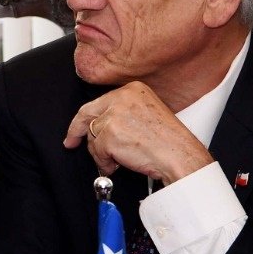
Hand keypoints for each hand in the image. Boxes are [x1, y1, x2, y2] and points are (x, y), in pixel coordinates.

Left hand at [63, 82, 213, 183]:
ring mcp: (115, 115)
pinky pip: (97, 151)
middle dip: (77, 131)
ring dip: (101, 152)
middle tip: (72, 141)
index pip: (99, 102)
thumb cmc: (170, 141)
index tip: (78, 127)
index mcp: (132, 90)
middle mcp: (122, 98)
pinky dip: (105, 161)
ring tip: (118, 159)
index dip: (85, 117)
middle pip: (88, 114)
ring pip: (93, 135)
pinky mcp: (110, 134)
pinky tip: (119, 164)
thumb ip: (122, 114)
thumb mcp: (146, 115)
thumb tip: (100, 125)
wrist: (180, 156)